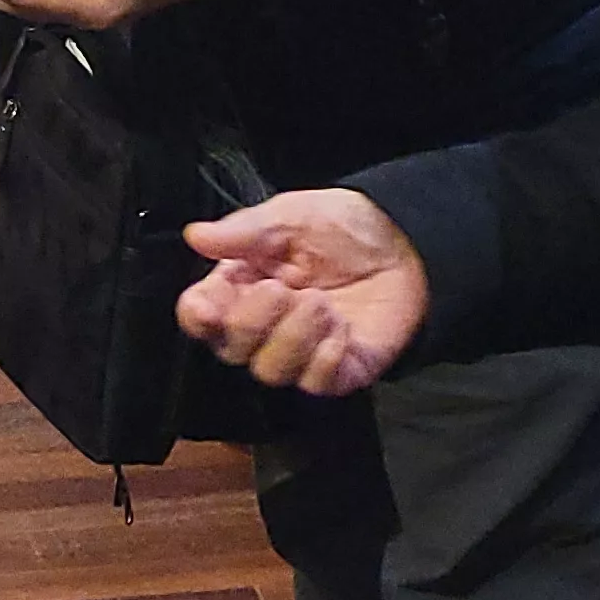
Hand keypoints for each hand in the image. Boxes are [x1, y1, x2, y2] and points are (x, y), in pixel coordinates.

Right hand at [174, 189, 426, 394]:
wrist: (405, 246)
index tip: (210, 305)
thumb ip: (245, 231)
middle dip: (252, 321)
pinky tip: (342, 327)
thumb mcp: (293, 216)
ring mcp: (299, 354)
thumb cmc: (342, 229)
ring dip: (293, 336)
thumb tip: (195, 236)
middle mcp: (262, 326)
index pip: (198, 316)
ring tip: (321, 303)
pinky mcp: (335, 373)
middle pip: (231, 349)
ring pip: (270, 371)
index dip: (199, 316)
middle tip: (282, 289)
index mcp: (240, 286)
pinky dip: (326, 356)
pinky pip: (314, 383)